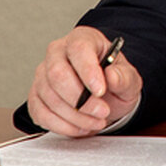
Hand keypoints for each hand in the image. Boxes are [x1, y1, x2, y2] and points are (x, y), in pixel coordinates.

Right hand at [27, 26, 141, 136]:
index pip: (79, 49)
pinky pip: (41, 113)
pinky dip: (62, 125)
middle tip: (102, 112)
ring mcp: (43, 74)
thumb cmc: (113, 79)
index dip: (88, 71)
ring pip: (50, 97)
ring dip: (75, 116)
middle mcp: (58, 52)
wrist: (105, 95)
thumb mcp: (129, 77)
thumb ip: (124, 76)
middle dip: (81, 100)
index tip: (100, 90)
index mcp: (83, 39)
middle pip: (58, 74)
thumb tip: (112, 76)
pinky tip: (80, 126)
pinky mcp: (36, 96)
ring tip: (96, 121)